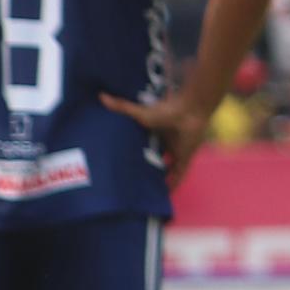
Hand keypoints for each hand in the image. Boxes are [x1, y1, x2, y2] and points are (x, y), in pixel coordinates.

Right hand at [103, 83, 217, 187]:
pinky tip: (166, 193)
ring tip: (148, 188)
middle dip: (149, 165)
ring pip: (168, 168)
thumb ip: (122, 106)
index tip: (127, 159)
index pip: (147, 144)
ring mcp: (177, 151)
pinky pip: (179, 175)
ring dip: (161, 176)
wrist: (188, 112)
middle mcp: (167, 142)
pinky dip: (174, 184)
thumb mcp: (139, 113)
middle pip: (157, 157)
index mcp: (156, 132)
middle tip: (135, 176)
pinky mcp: (185, 159)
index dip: (139, 151)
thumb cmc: (165, 111)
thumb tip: (101, 96)